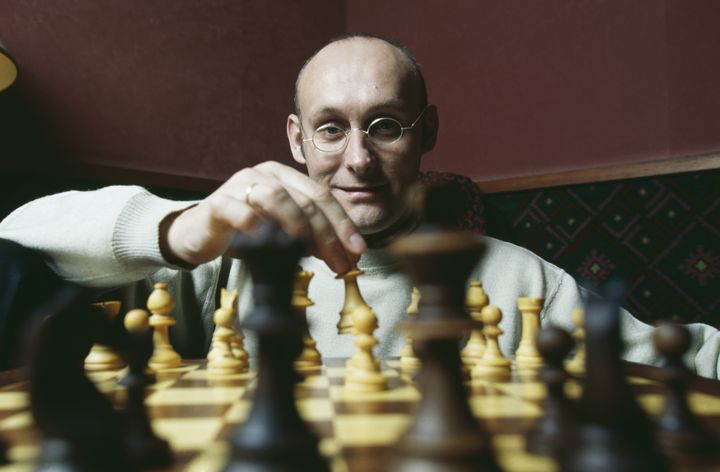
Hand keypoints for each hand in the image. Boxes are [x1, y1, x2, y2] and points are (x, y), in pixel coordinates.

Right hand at [161, 161, 365, 272]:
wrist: (199, 234)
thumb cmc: (245, 232)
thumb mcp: (282, 230)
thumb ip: (309, 234)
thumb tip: (343, 253)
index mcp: (285, 177)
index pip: (322, 196)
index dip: (343, 223)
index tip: (358, 250)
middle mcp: (265, 174)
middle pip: (306, 199)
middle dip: (328, 233)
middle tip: (340, 262)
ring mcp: (240, 185)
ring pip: (277, 198)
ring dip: (299, 227)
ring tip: (310, 252)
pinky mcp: (218, 203)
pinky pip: (240, 211)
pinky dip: (257, 225)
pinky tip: (268, 243)